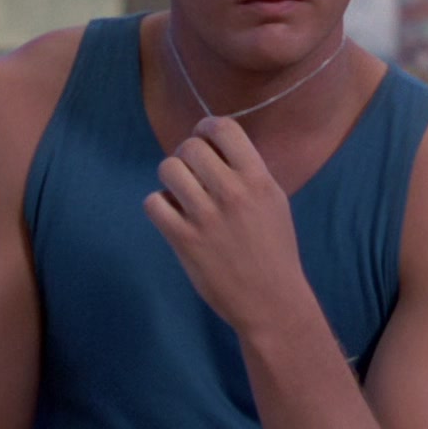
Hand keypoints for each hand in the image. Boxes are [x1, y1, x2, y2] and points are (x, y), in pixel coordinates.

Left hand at [143, 116, 314, 334]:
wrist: (271, 300)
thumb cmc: (274, 250)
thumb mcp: (273, 201)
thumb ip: (247, 171)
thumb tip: (215, 145)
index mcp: (258, 179)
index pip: (224, 128)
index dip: (206, 128)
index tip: (204, 140)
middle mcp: (232, 193)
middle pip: (189, 147)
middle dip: (186, 156)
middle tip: (192, 174)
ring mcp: (206, 217)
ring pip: (168, 169)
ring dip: (171, 178)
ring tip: (181, 195)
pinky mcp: (184, 240)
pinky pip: (153, 202)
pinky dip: (158, 206)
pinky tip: (172, 217)